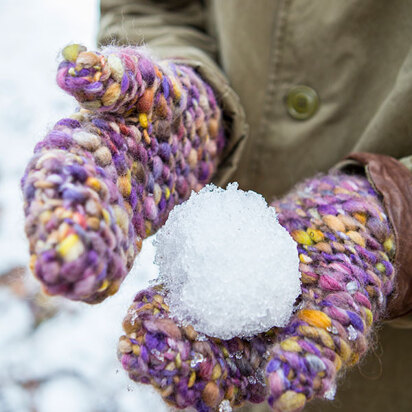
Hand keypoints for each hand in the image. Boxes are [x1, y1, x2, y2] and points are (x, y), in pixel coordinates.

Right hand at [21, 45, 223, 302]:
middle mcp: (86, 180)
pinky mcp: (133, 223)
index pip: (56, 174)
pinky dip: (108, 267)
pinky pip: (116, 247)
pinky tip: (104, 289)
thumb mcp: (140, 78)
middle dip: (63, 241)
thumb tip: (73, 64)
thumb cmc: (162, 96)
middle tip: (59, 272)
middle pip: (66, 213)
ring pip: (90, 236)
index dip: (54, 200)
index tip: (56, 227)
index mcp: (77, 144)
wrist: (190, 123)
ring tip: (78, 288)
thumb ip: (110, 74)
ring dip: (83, 262)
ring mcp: (110, 205)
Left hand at [118, 172, 394, 410]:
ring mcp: (223, 293)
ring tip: (139, 311)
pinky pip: (197, 264)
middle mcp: (232, 331)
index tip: (161, 372)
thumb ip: (311, 361)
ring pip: (186, 306)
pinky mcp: (221, 261)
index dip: (186, 379)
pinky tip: (165, 259)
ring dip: (161, 310)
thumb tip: (279, 396)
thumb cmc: (347, 288)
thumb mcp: (340, 327)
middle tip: (136, 339)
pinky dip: (181, 263)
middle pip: (190, 345)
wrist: (342, 234)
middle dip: (161, 346)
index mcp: (254, 361)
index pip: (213, 381)